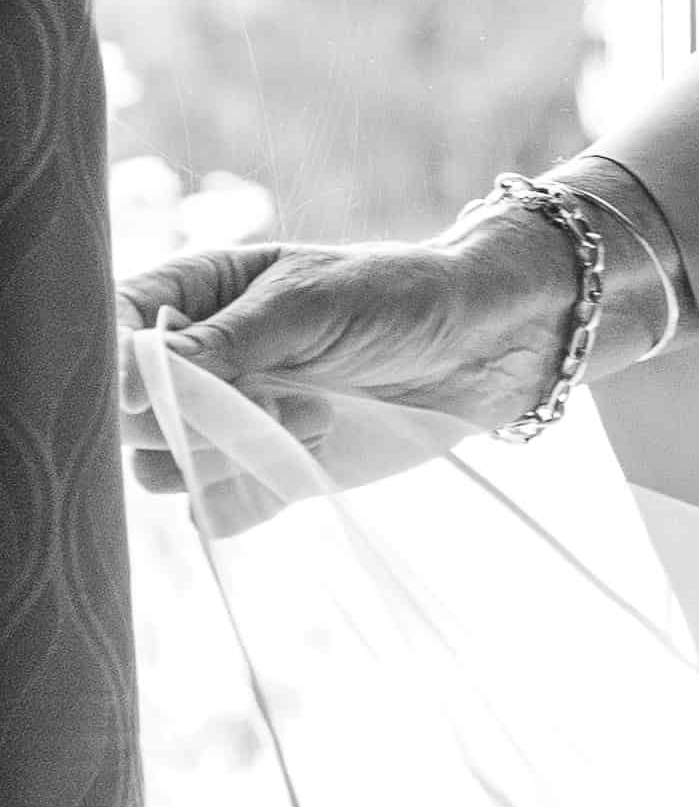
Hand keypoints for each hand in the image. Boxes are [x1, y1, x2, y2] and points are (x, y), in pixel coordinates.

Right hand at [119, 224, 580, 505]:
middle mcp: (192, 366)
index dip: (116, 371)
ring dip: (233, 456)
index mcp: (190, 298)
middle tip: (277, 396)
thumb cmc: (397, 296)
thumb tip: (134, 375)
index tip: (156, 388)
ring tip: (313, 414)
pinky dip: (252, 496)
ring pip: (164, 471)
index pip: (106, 338)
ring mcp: (223, 425)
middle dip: (194, 419)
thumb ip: (225, 341)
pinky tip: (309, 456)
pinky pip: (215, 510)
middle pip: (125, 420)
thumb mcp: (313, 303)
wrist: (483, 343)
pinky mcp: (261, 473)